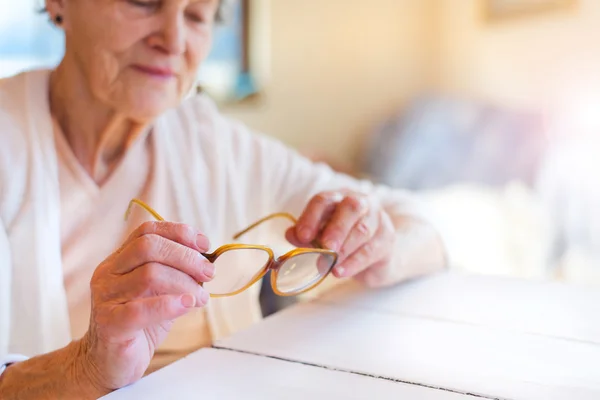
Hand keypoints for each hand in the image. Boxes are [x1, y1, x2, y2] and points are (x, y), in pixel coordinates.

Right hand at [79, 221, 213, 392]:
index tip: (205, 244)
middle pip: (148, 247)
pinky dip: (169, 305)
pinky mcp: (110, 324)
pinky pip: (140, 309)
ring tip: (201, 298)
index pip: (147, 231)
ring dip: (185, 282)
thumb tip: (208, 261)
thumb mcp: (160, 293)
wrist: (109, 363)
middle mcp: (108, 273)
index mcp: (119, 260)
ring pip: (149, 274)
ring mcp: (106, 298)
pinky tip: (187, 305)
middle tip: (208, 273)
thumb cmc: (140, 325)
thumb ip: (176, 274)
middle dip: (186, 256)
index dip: (179, 232)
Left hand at [286, 190, 395, 284]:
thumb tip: (291, 235)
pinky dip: (354, 263)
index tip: (302, 236)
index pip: (324, 199)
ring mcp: (377, 219)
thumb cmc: (342, 241)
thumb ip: (306, 236)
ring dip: (344, 250)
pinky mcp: (387, 238)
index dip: (311, 216)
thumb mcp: (320, 237)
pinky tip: (341, 272)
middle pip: (351, 207)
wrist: (374, 256)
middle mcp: (360, 202)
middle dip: (337, 228)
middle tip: (326, 247)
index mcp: (338, 198)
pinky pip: (371, 250)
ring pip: (363, 230)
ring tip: (329, 265)